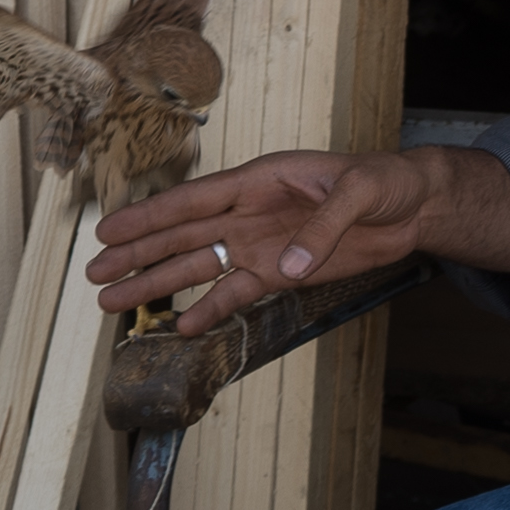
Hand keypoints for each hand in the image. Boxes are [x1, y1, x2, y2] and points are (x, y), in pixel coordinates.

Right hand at [90, 146, 509, 333]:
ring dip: (158, 285)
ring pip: (199, 267)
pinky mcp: (281, 273)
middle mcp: (250, 214)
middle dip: (137, 255)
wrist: (415, 207)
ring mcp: (261, 245)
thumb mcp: (360, 190)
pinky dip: (209, 311)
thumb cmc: (386, 182)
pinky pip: (236, 294)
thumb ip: (323, 226)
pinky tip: (180, 328)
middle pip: (182, 236)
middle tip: (94, 274)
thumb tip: (285, 267)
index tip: (108, 230)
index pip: (194, 200)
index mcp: (259, 181)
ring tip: (113, 303)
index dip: (150, 216)